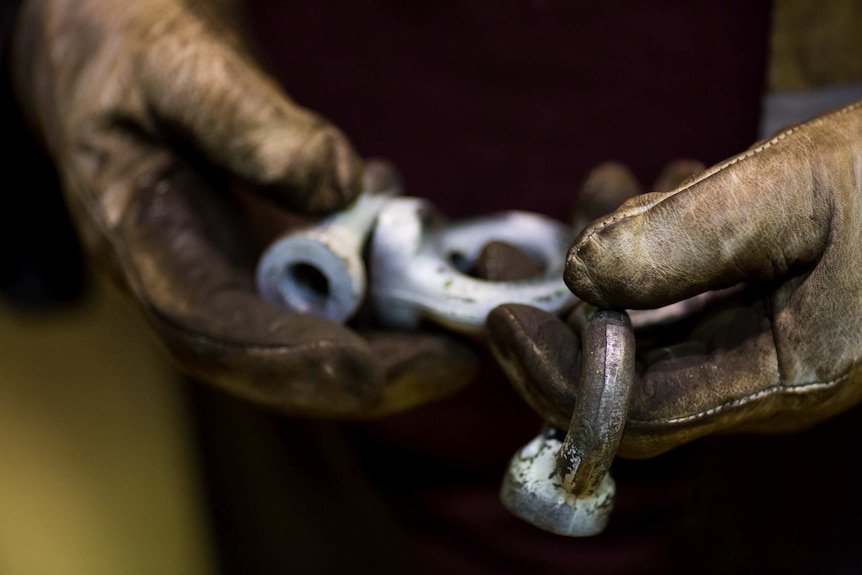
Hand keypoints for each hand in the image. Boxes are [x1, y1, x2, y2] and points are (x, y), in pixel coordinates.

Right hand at [10, 0, 477, 416]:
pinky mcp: (281, 254)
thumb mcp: (177, 69)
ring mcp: (241, 271)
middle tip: (453, 360)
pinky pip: (340, 291)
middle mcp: (194, 278)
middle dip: (368, 373)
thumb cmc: (138, 54)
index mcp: (143, 245)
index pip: (208, 332)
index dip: (284, 362)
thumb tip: (337, 186)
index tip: (362, 373)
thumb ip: (245, 123)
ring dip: (396, 337)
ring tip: (467, 319)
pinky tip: (439, 257)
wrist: (133, 51)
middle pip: (278, 359)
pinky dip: (395, 286)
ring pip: (318, 333)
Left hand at [490, 102, 861, 459]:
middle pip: (625, 383)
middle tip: (499, 265)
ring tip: (589, 196)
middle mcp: (762, 379)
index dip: (554, 378)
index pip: (633, 414)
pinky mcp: (763, 310)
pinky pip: (680, 299)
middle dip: (555, 326)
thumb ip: (688, 238)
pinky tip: (640, 198)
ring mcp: (762, 347)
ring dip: (599, 275)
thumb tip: (581, 271)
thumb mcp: (799, 193)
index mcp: (778, 378)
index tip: (501, 318)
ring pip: (647, 333)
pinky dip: (644, 256)